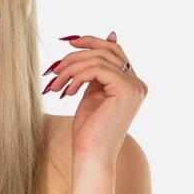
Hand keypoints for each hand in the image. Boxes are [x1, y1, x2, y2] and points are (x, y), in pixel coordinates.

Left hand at [42, 32, 147, 165]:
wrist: (91, 156)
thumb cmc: (89, 132)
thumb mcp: (92, 93)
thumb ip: (96, 71)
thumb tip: (106, 38)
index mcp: (131, 84)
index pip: (114, 52)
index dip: (92, 42)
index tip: (69, 43)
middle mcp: (138, 84)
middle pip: (107, 51)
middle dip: (77, 55)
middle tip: (56, 68)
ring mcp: (134, 87)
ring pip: (99, 59)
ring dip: (72, 68)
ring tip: (57, 84)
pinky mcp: (126, 91)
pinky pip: (97, 69)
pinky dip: (78, 76)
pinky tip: (67, 91)